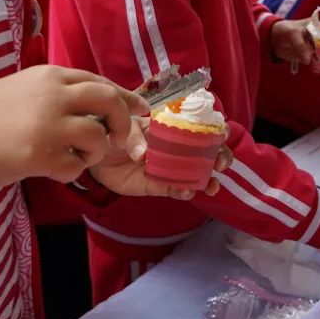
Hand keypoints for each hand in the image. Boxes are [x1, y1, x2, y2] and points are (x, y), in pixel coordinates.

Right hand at [0, 66, 149, 186]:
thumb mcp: (24, 88)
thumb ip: (57, 92)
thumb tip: (95, 104)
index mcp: (50, 75)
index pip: (100, 81)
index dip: (125, 97)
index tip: (141, 109)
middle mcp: (53, 94)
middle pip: (109, 101)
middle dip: (123, 121)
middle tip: (120, 138)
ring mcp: (48, 124)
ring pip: (98, 136)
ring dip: (96, 152)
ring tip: (79, 157)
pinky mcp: (40, 154)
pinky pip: (76, 166)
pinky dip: (73, 172)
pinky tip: (56, 170)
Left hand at [91, 134, 233, 199]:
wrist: (97, 154)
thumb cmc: (115, 131)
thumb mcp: (125, 126)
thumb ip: (134, 137)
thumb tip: (143, 155)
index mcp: (174, 127)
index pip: (201, 126)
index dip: (216, 129)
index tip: (222, 134)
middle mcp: (178, 148)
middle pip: (207, 152)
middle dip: (220, 157)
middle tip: (221, 163)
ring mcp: (171, 168)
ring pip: (197, 174)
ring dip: (208, 180)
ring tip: (211, 186)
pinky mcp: (159, 186)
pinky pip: (176, 189)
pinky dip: (184, 192)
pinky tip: (187, 193)